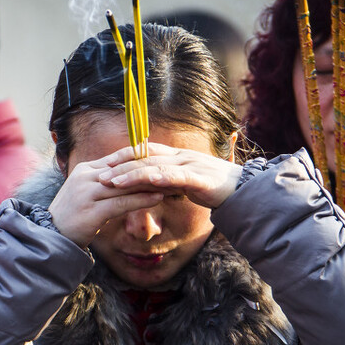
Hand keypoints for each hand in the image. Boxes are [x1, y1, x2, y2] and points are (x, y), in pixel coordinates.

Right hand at [47, 153, 170, 248]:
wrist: (51, 236)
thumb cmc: (73, 216)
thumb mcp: (87, 192)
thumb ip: (104, 181)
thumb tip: (128, 175)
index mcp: (84, 169)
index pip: (118, 158)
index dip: (141, 157)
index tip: (162, 157)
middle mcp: (85, 178)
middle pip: (124, 169)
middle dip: (149, 170)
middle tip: (173, 171)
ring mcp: (87, 194)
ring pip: (125, 185)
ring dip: (150, 184)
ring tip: (171, 184)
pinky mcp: (91, 212)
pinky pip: (121, 203)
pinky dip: (141, 200)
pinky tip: (158, 199)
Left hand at [99, 144, 241, 208]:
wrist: (244, 190)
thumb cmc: (212, 188)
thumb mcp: (183, 185)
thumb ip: (165, 183)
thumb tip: (144, 188)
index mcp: (175, 157)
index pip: (144, 154)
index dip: (123, 159)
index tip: (103, 166)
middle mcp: (180, 157)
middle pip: (145, 159)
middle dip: (120, 167)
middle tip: (100, 176)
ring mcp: (190, 165)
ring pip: (156, 167)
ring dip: (133, 174)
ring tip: (114, 182)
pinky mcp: (201, 178)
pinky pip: (179, 176)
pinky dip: (162, 178)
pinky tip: (148, 181)